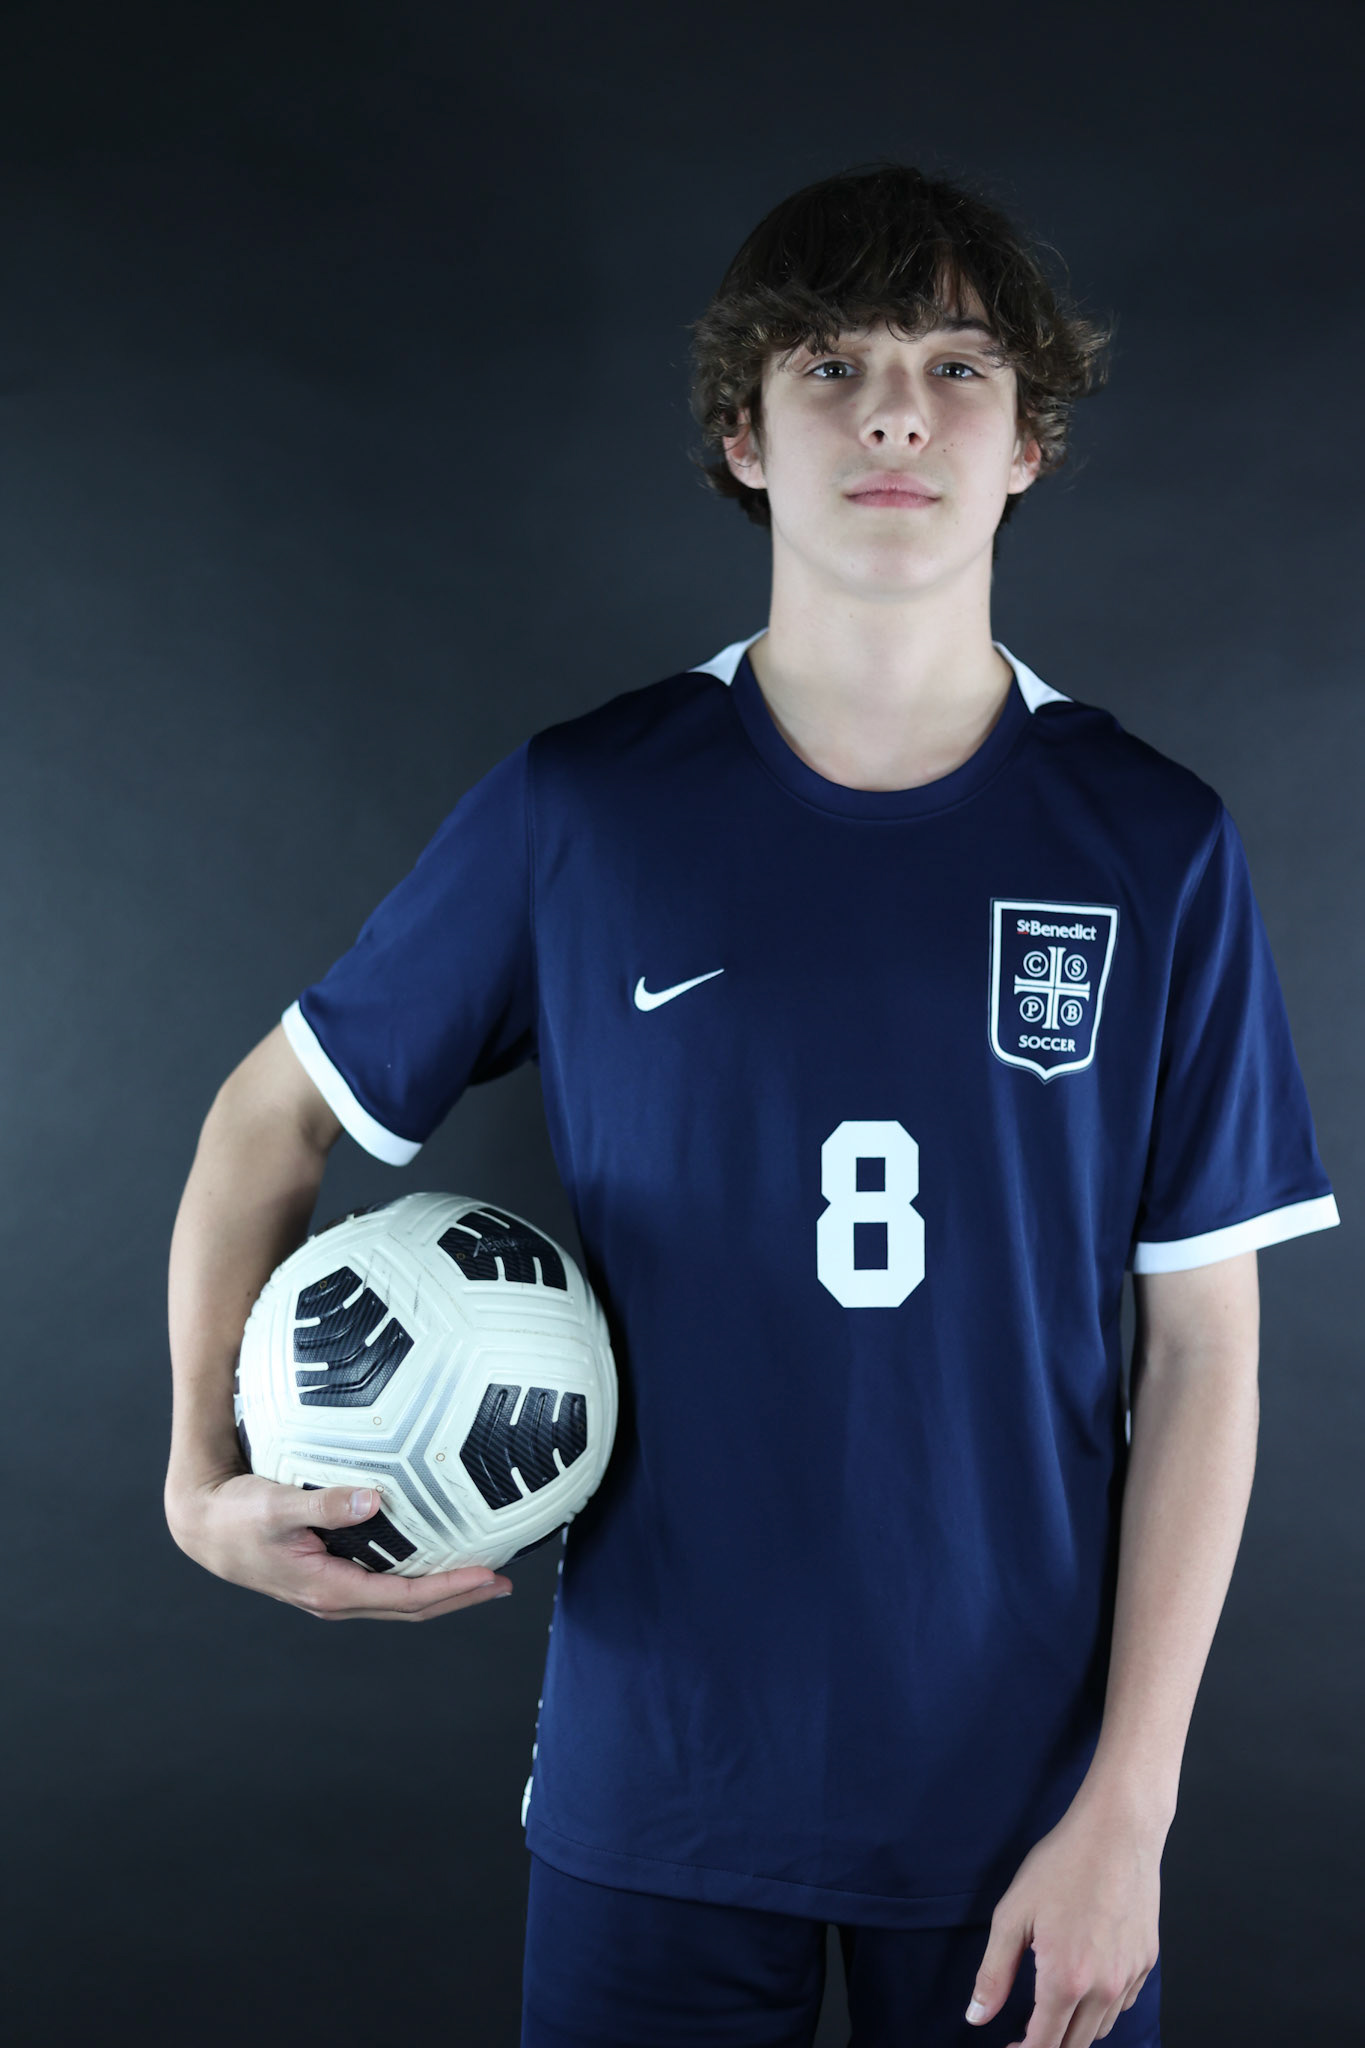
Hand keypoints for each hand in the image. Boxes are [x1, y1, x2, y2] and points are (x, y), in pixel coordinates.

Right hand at [167, 1471, 513, 1619]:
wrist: (202, 1526)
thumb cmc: (236, 1514)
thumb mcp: (276, 1505)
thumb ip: (323, 1503)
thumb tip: (374, 1499)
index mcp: (329, 1589)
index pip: (406, 1598)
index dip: (451, 1589)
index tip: (490, 1575)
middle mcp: (336, 1599)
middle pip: (411, 1609)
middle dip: (459, 1597)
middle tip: (504, 1582)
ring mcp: (332, 1591)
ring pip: (399, 1601)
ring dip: (442, 1592)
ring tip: (480, 1575)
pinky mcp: (328, 1575)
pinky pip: (383, 1584)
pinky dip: (415, 1577)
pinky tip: (432, 1556)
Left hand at [965, 1791, 1161, 2046]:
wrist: (1118, 1831)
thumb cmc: (1062, 1864)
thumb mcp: (1013, 1914)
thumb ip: (993, 1973)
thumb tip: (977, 2017)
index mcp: (1066, 1981)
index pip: (1044, 2046)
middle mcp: (1103, 1989)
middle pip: (1075, 2046)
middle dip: (1048, 2047)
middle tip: (1024, 2034)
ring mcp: (1129, 1978)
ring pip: (1101, 2030)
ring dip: (1074, 2032)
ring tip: (1051, 2012)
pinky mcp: (1146, 1963)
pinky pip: (1120, 2005)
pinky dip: (1100, 2010)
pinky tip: (1084, 1988)